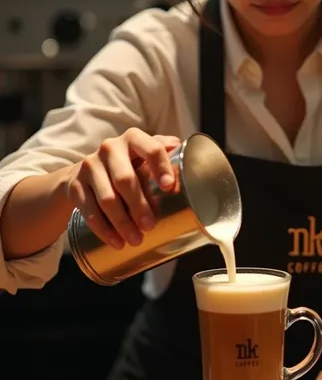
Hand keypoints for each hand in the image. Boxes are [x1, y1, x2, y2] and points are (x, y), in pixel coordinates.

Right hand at [67, 128, 180, 249]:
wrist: (87, 172)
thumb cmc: (127, 165)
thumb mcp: (144, 154)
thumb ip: (165, 152)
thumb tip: (186, 156)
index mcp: (133, 138)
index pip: (151, 148)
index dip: (162, 168)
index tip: (169, 187)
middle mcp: (110, 148)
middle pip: (125, 179)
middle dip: (139, 206)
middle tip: (150, 226)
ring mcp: (90, 166)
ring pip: (107, 199)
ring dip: (123, 223)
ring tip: (136, 239)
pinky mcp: (76, 185)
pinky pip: (89, 211)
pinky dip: (104, 230)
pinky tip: (116, 242)